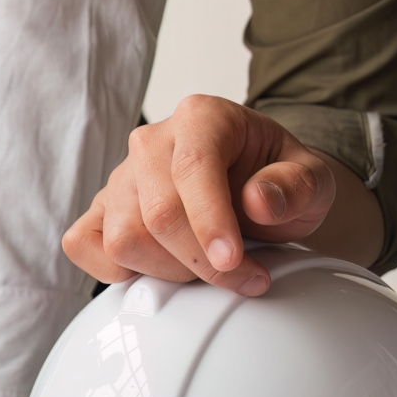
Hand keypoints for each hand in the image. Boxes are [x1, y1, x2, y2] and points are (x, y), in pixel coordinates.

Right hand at [63, 94, 378, 295]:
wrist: (258, 190)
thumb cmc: (278, 182)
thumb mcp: (312, 180)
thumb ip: (295, 186)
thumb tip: (258, 200)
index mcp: (202, 118)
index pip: (192, 168)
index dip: (210, 222)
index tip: (234, 261)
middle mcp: (152, 142)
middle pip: (157, 214)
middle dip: (201, 261)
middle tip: (244, 278)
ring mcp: (121, 178)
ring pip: (122, 238)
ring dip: (168, 272)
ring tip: (207, 273)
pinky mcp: (102, 211)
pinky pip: (83, 244)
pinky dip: (115, 271)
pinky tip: (159, 272)